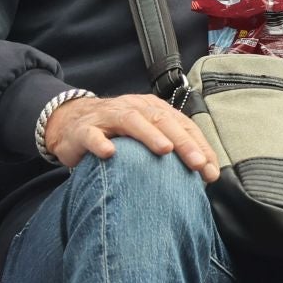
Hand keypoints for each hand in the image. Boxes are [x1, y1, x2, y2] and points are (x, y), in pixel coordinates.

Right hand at [45, 93, 218, 181]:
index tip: (211, 171)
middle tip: (198, 163)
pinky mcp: (84, 130)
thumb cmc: (116, 134)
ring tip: (165, 150)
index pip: (181, 124)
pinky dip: (101, 143)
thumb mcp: (145, 136)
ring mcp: (108, 117)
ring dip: (149, 135)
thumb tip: (204, 173)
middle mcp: (133, 108)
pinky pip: (92, 136)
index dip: (198, 146)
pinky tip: (110, 154)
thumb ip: (170, 149)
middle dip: (182, 141)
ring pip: (131, 121)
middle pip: (161, 120)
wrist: (71, 124)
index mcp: (152, 109)